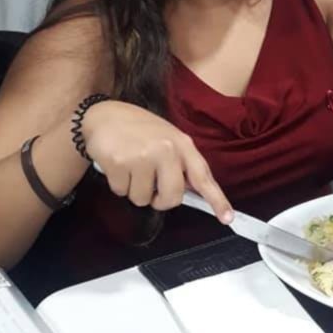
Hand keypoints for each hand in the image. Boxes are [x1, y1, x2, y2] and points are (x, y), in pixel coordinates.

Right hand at [81, 101, 232, 221]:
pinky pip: (121, 192)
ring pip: (142, 199)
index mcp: (182, 144)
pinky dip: (118, 184)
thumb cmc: (139, 128)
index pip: (203, 176)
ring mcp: (143, 157)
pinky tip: (117, 164)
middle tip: (150, 187)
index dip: (216, 199)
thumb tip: (189, 191)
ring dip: (134, 190)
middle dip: (159, 200)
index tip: (227, 218)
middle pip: (172, 198)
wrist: (105, 114)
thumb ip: (180, 162)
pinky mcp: (119, 163)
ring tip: (130, 166)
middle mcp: (166, 150)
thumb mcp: (168, 138)